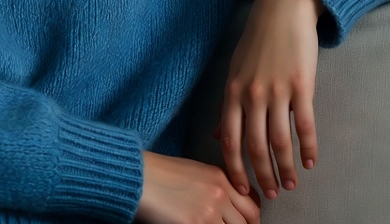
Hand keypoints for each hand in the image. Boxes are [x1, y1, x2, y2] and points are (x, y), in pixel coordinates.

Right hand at [135, 151, 259, 223]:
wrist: (139, 176)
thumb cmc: (159, 173)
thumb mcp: (194, 171)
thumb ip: (215, 186)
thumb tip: (227, 207)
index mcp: (219, 176)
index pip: (251, 203)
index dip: (251, 218)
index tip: (246, 222)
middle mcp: (219, 193)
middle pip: (249, 221)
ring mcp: (209, 211)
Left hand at [217, 0, 321, 200]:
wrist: (282, 9)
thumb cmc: (258, 41)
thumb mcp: (235, 70)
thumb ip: (229, 105)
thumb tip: (218, 136)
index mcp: (232, 91)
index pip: (229, 139)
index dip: (235, 168)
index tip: (242, 188)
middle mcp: (251, 94)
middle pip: (255, 147)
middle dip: (262, 175)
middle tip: (271, 194)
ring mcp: (276, 90)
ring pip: (279, 141)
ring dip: (286, 168)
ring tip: (291, 183)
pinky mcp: (300, 85)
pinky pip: (304, 125)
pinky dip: (308, 148)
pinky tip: (310, 161)